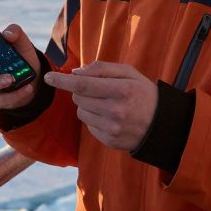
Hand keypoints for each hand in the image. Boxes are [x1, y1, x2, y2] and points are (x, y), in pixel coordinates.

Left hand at [43, 62, 157, 150]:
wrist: (162, 124)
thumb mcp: (129, 73)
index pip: (82, 85)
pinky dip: (94, 119)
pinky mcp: (109, 141)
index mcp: (122, 90)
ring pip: (81, 112)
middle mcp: (116, 110)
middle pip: (79, 98)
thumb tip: (75, 73)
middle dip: (80, 91)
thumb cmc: (143, 93)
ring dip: (87, 105)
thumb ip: (102, 69)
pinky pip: (88, 126)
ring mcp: (112, 128)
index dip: (62, 81)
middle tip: (97, 89)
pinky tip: (110, 117)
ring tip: (107, 104)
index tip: (48, 77)